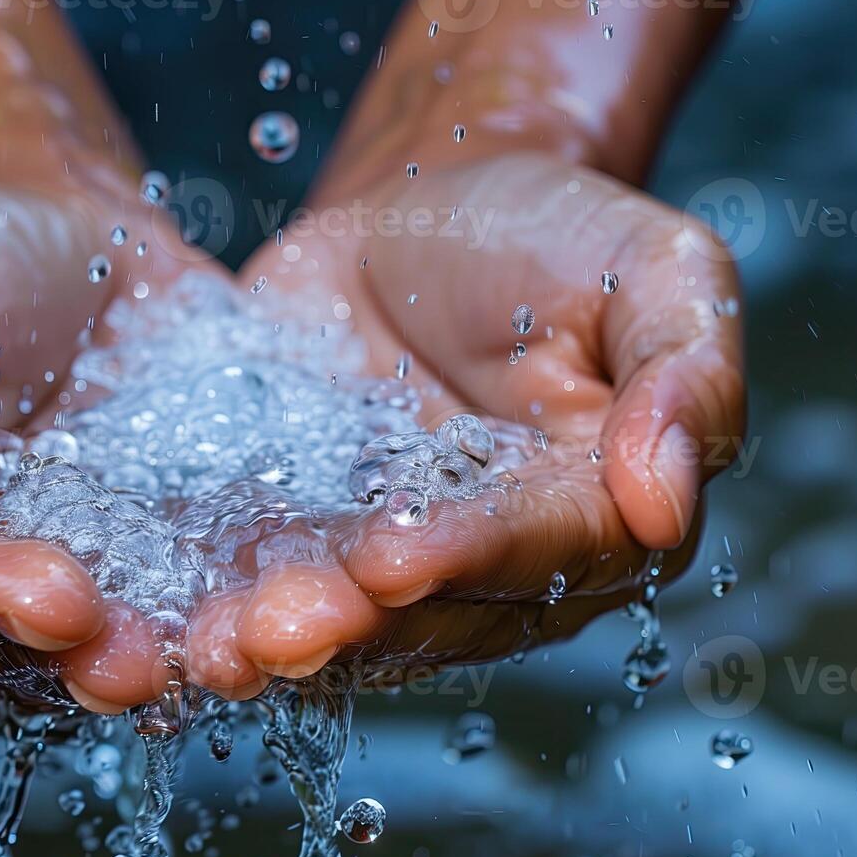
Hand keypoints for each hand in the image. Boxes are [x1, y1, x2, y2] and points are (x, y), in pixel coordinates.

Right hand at [0, 176, 214, 654]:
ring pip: (125, 634)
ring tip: (230, 654)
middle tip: (141, 663)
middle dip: (85, 656)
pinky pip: (214, 583)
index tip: (55, 595)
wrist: (55, 226)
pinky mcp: (177, 545)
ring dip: (179, 654)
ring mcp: (90, 570)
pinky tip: (303, 603)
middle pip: (24, 642)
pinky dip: (252, 596)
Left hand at [179, 151, 744, 687]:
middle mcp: (500, 566)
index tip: (397, 557)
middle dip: (355, 623)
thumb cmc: (551, 234)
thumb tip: (668, 500)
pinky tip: (168, 622)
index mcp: (598, 512)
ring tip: (214, 647)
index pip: (541, 551)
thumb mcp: (655, 268)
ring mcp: (396, 563)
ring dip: (279, 639)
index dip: (470, 558)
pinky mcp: (308, 538)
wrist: (426, 209)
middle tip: (279, 627)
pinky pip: (267, 579)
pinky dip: (219, 602)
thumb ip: (687, 373)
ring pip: (345, 621)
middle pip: (432, 613)